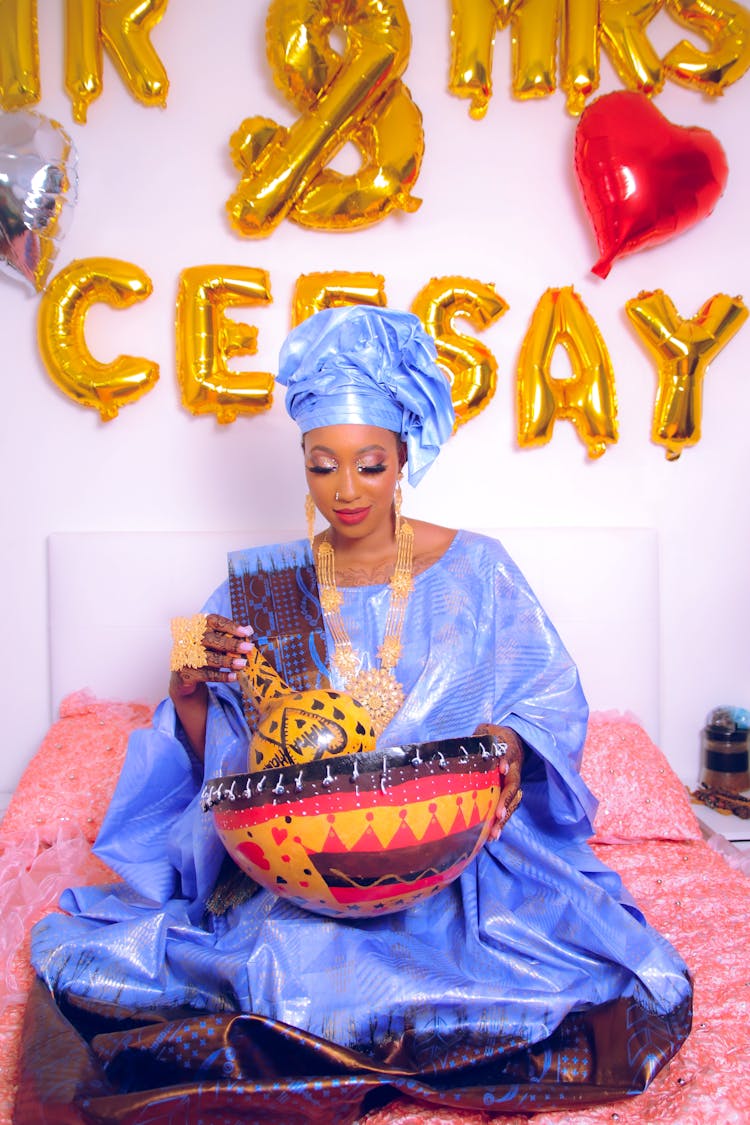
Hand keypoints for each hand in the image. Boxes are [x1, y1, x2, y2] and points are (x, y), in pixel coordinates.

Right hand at [170, 613, 253, 698]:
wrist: (184, 677)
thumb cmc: (204, 654)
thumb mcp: (215, 642)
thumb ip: (229, 636)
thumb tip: (248, 631)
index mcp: (197, 626)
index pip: (214, 622)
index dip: (231, 626)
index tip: (247, 632)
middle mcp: (189, 639)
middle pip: (211, 639)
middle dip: (231, 644)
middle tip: (248, 648)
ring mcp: (185, 656)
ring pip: (209, 658)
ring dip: (228, 661)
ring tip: (243, 664)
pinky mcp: (186, 673)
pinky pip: (207, 675)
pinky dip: (222, 676)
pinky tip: (234, 676)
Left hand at [473, 723, 524, 840]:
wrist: (513, 740)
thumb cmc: (495, 736)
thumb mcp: (487, 730)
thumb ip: (478, 736)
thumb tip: (465, 744)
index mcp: (508, 749)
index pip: (508, 754)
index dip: (506, 760)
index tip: (502, 768)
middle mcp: (514, 768)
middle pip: (513, 785)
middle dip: (506, 800)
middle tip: (499, 814)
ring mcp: (513, 782)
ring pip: (513, 801)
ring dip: (505, 818)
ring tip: (494, 833)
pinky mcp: (510, 792)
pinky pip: (508, 808)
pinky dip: (501, 822)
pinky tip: (492, 835)